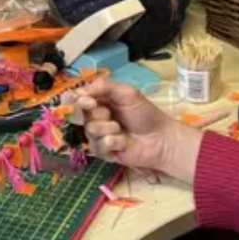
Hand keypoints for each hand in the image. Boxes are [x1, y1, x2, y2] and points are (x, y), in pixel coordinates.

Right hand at [75, 80, 199, 181]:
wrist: (160, 138)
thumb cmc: (145, 114)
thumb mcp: (127, 93)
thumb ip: (103, 87)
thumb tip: (79, 91)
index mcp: (99, 102)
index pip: (78, 99)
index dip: (78, 100)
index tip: (90, 102)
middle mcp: (95, 119)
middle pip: (82, 116)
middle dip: (99, 114)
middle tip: (112, 115)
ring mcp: (98, 137)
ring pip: (91, 130)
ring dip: (109, 128)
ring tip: (121, 130)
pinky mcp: (103, 153)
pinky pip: (99, 146)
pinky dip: (114, 142)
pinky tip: (124, 143)